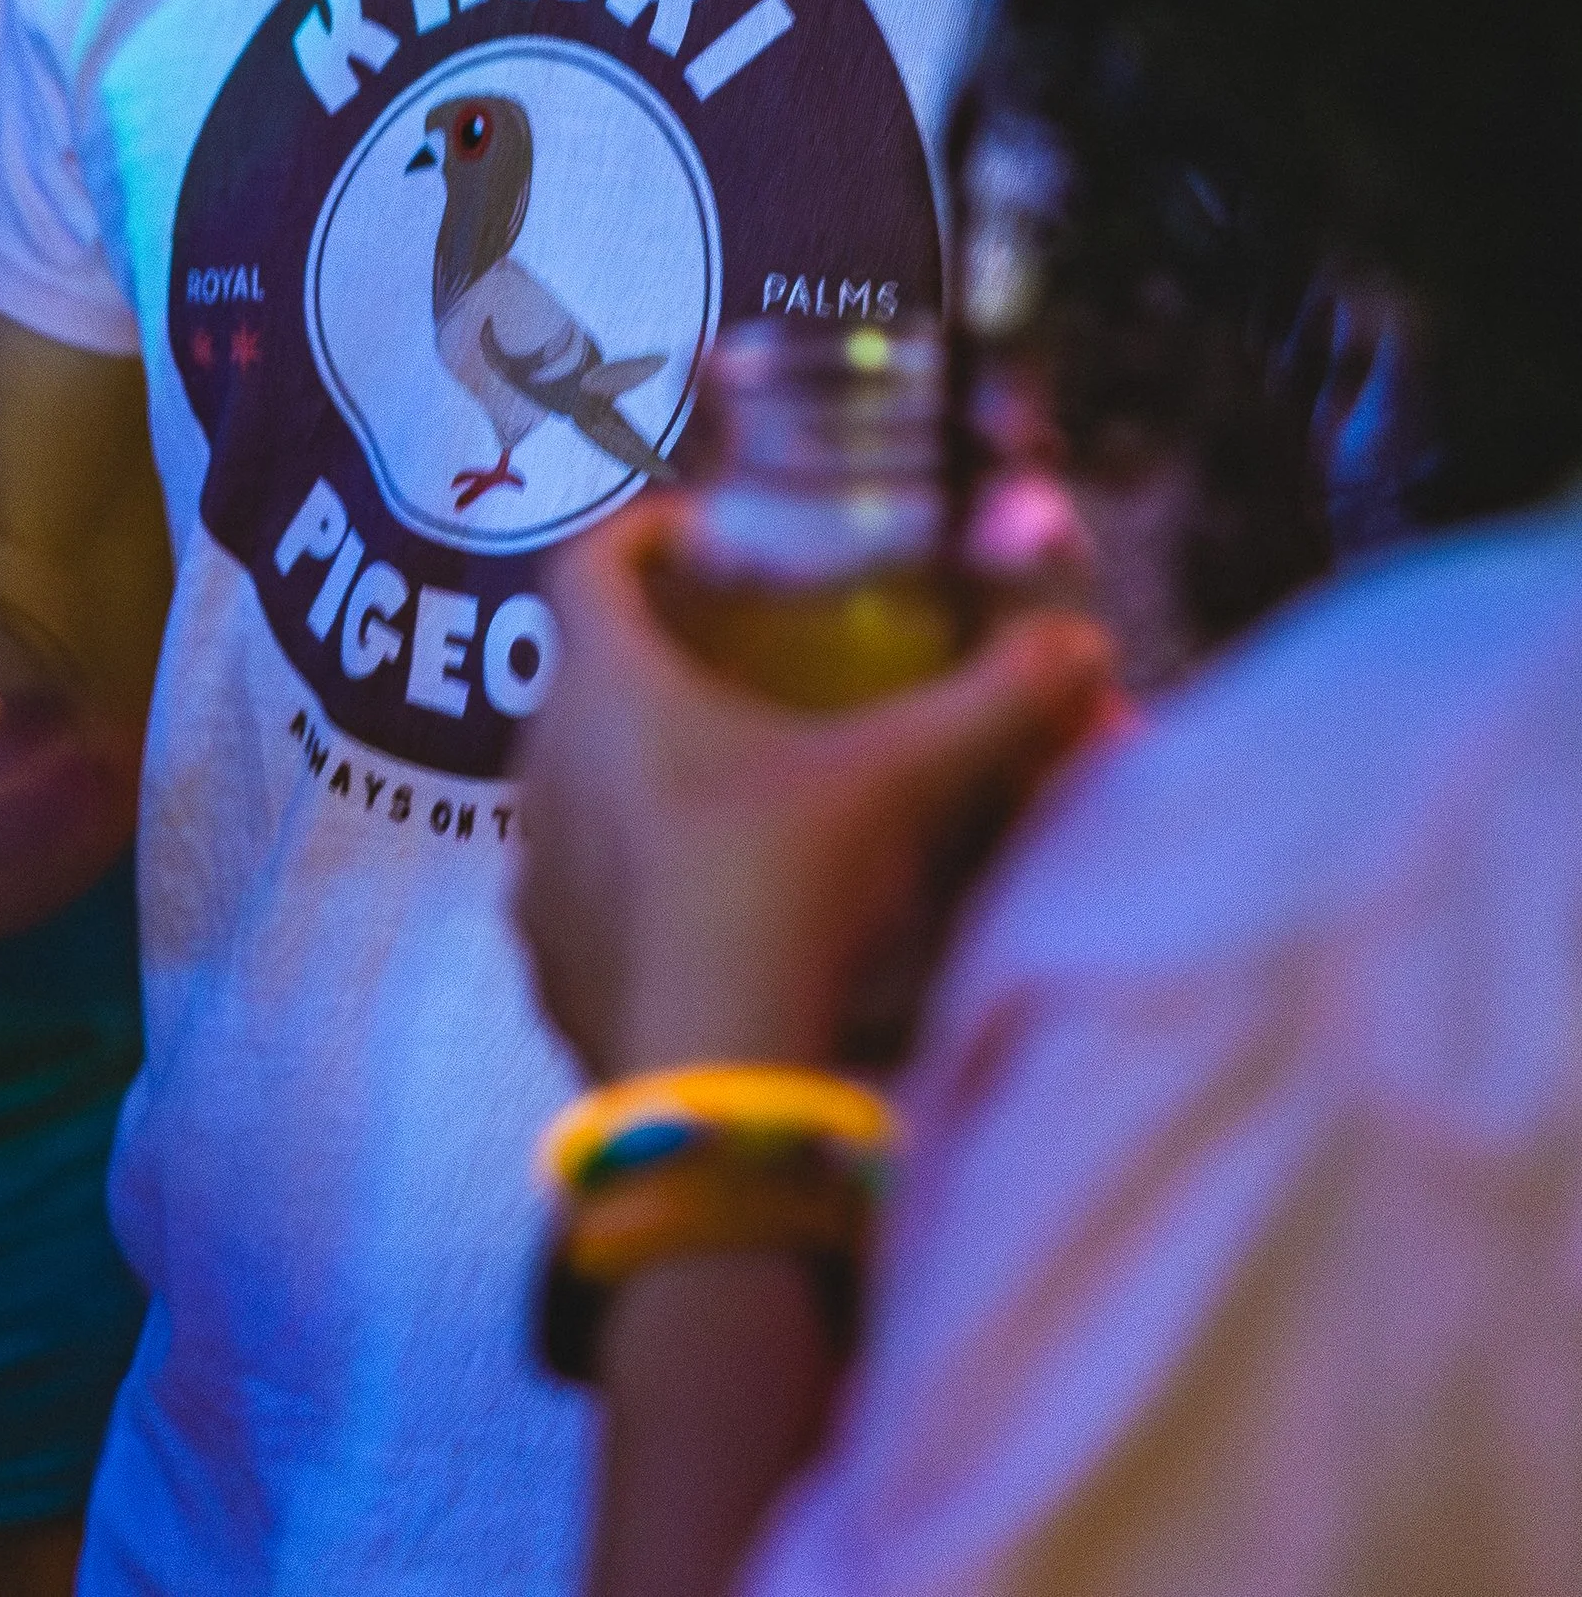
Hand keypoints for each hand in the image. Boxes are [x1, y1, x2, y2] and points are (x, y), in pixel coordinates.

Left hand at [516, 502, 1113, 1079]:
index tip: (699, 535)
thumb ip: (992, 704)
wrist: (712, 1085)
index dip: (638, 533)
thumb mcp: (900, 785)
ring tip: (730, 786)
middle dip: (656, 657)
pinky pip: (578, 887)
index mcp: (607, 688)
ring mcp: (533, 874)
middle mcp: (543, 765)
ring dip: (637, 771)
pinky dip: (631, 875)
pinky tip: (703, 902)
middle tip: (740, 661)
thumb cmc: (784, 889)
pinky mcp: (547, 964)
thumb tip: (1084, 641)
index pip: (586, 565)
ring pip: (574, 785)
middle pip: (583, 674)